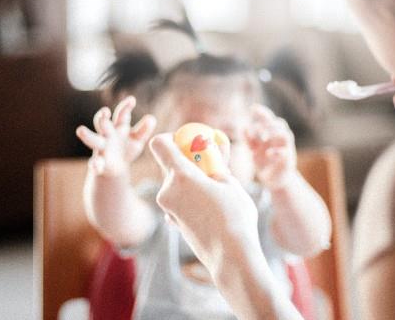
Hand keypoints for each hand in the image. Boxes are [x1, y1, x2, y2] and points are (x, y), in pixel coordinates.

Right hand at [76, 96, 156, 177]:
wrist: (116, 169)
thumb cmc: (127, 149)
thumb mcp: (137, 139)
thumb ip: (143, 129)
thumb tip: (152, 118)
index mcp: (118, 127)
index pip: (121, 114)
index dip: (126, 107)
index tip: (132, 100)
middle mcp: (107, 135)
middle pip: (103, 124)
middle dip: (102, 118)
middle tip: (104, 111)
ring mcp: (102, 148)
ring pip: (92, 140)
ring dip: (87, 135)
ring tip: (80, 130)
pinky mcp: (99, 164)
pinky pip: (95, 163)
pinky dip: (94, 164)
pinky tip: (95, 165)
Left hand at [149, 134, 260, 278]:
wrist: (231, 256)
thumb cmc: (234, 217)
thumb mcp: (230, 182)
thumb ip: (216, 162)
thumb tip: (214, 145)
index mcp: (181, 176)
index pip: (159, 144)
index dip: (172, 138)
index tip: (189, 143)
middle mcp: (167, 191)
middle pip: (169, 164)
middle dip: (188, 161)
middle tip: (211, 165)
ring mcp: (167, 208)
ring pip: (176, 183)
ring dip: (191, 181)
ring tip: (216, 190)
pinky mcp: (172, 221)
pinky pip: (178, 200)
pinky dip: (191, 197)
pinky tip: (211, 207)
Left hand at [246, 105, 297, 188]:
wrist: (275, 180)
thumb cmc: (264, 162)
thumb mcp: (254, 150)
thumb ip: (249, 139)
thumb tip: (243, 127)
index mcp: (272, 135)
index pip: (270, 119)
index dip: (263, 113)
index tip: (253, 108)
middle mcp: (281, 140)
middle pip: (280, 124)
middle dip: (268, 125)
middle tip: (257, 131)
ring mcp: (286, 149)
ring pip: (286, 135)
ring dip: (274, 134)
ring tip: (263, 138)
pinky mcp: (288, 160)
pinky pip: (286, 152)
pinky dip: (276, 151)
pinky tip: (268, 153)